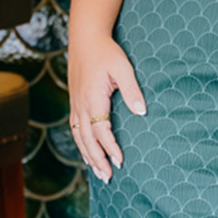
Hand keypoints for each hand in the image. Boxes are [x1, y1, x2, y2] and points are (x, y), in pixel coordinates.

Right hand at [68, 33, 145, 184]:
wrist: (85, 39)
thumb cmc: (106, 52)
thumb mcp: (123, 67)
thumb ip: (132, 90)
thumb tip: (142, 112)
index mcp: (93, 98)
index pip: (101, 130)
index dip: (110, 147)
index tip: (120, 161)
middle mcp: (81, 104)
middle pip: (87, 139)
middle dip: (97, 159)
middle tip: (108, 177)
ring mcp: (76, 104)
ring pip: (79, 137)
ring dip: (88, 156)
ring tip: (99, 173)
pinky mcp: (75, 102)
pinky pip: (76, 129)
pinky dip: (81, 144)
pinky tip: (87, 153)